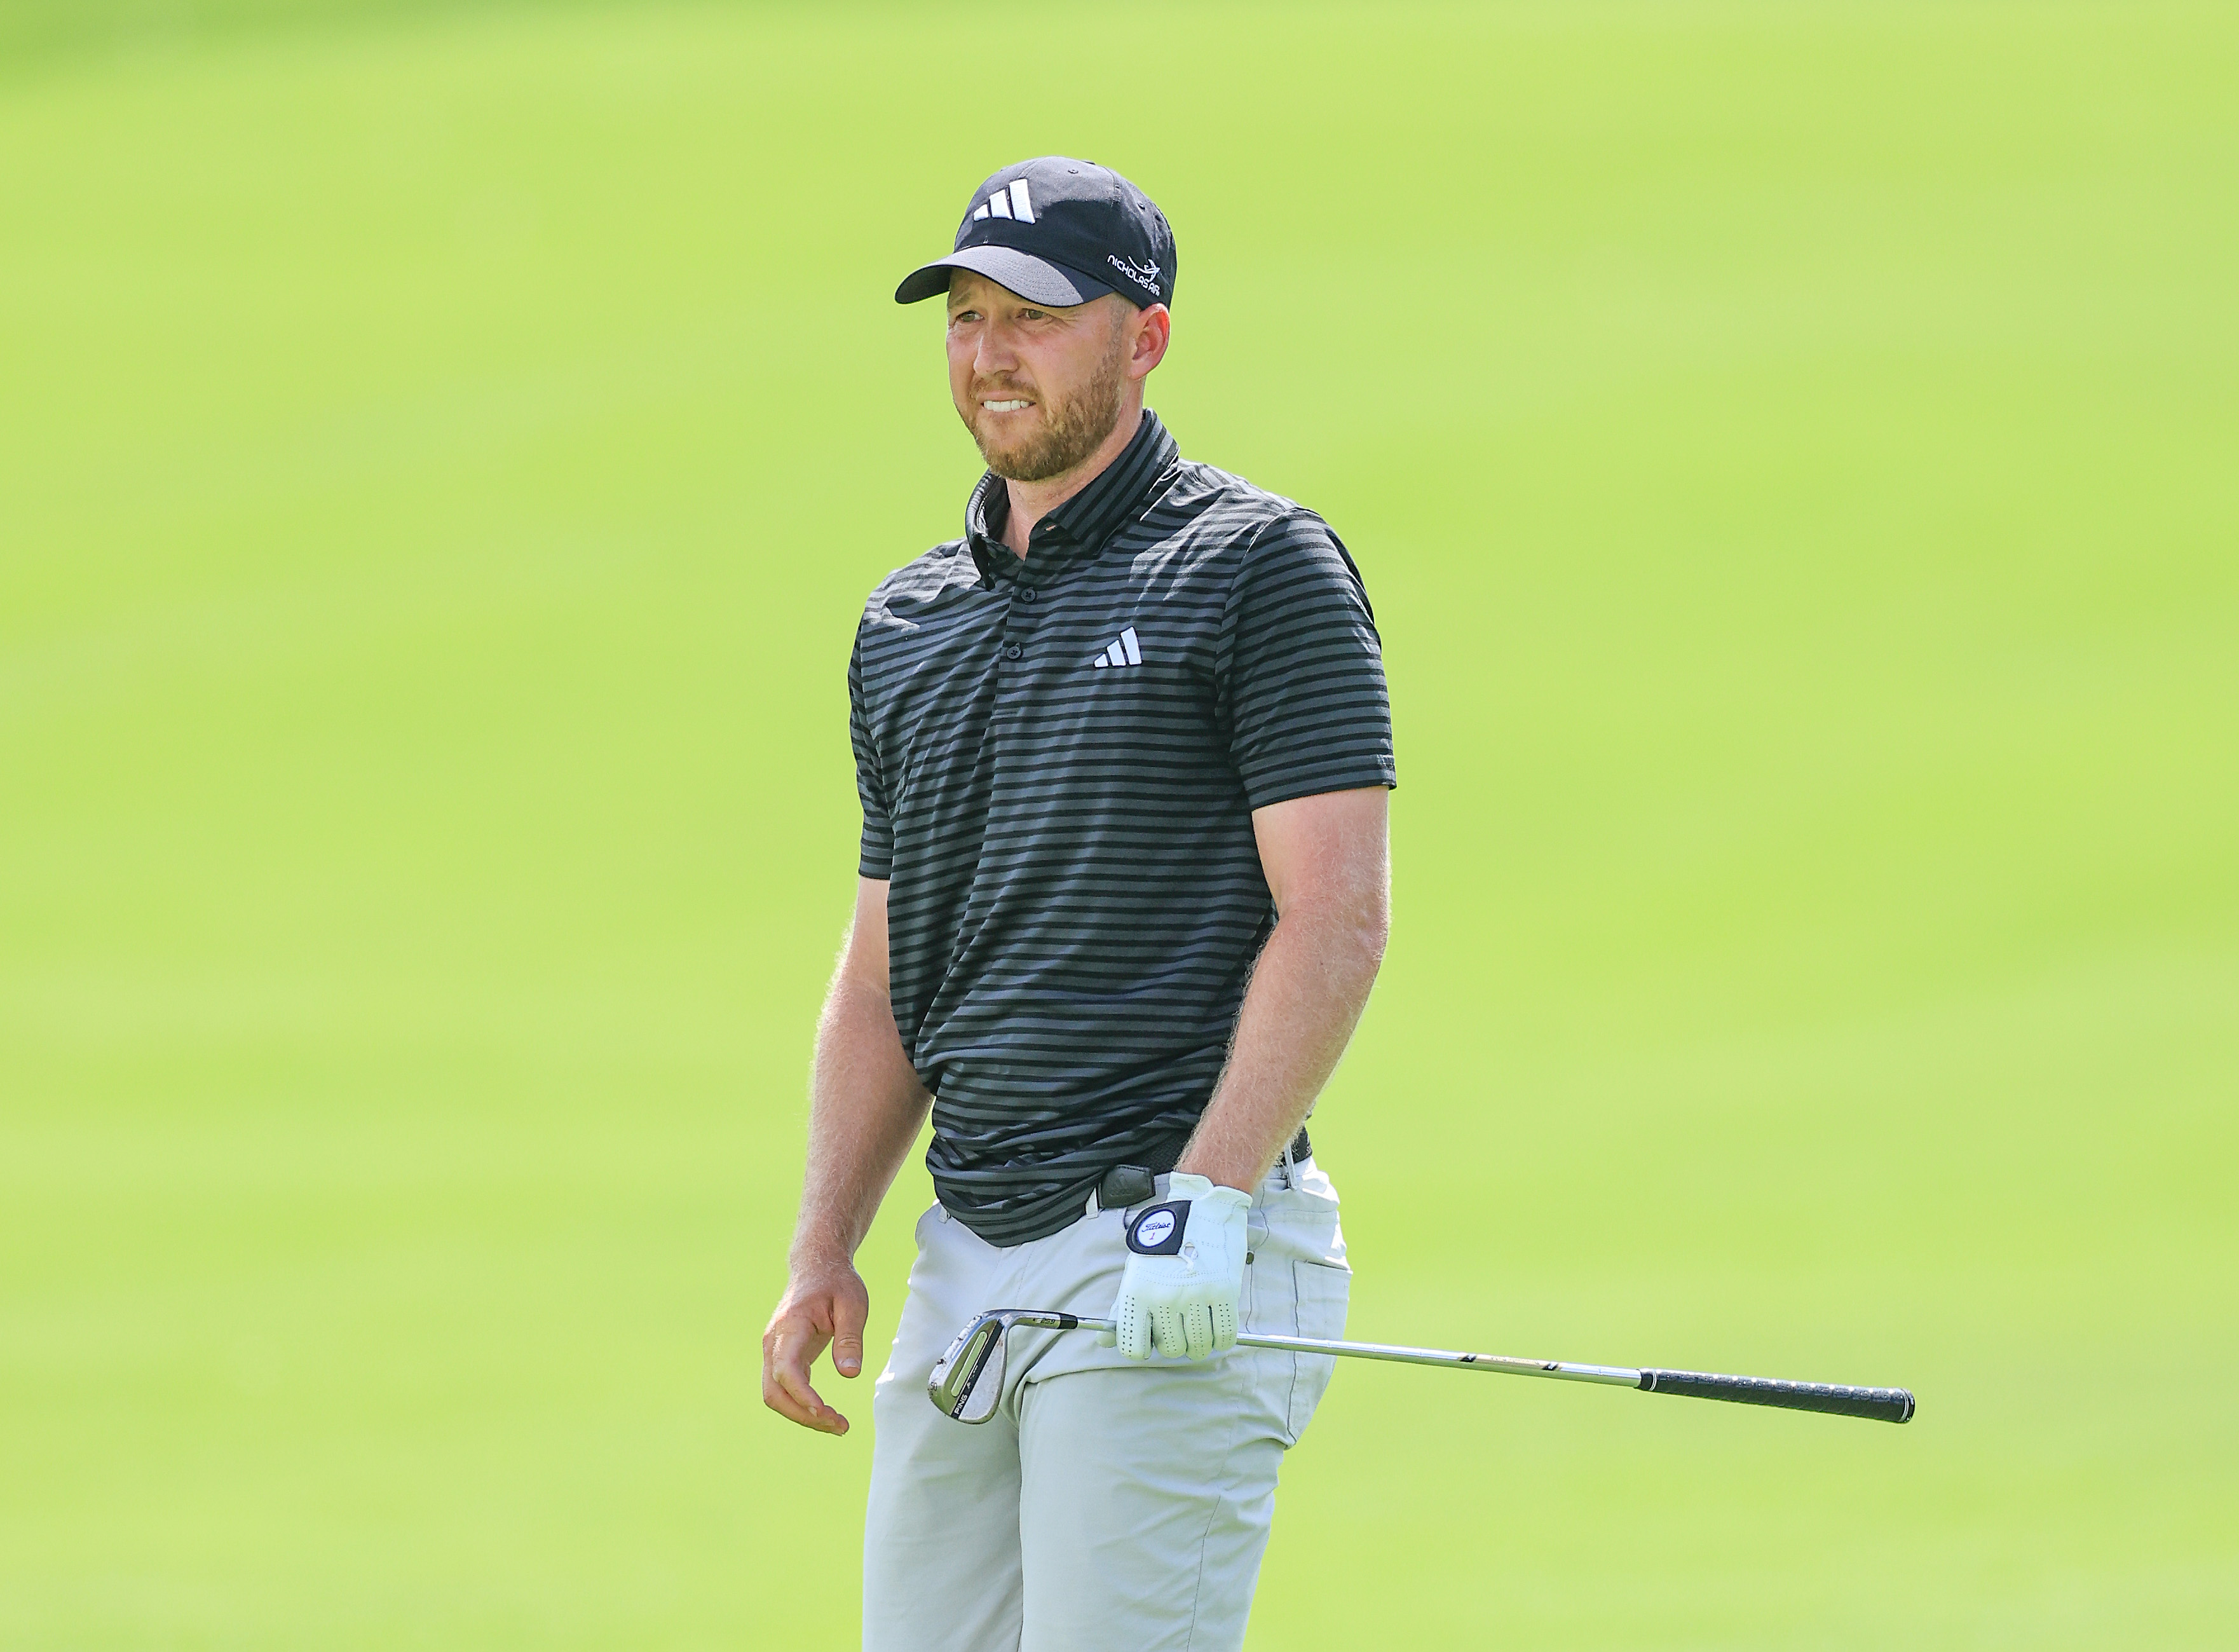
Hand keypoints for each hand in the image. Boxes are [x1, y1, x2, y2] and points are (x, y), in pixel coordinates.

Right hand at [762, 1255, 869, 1434]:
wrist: (816, 1267)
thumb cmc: (836, 1283)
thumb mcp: (854, 1304)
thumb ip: (850, 1337)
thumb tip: (850, 1374)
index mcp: (791, 1326)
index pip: (786, 1369)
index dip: (802, 1396)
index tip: (825, 1413)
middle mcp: (774, 1342)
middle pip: (774, 1392)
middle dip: (803, 1415)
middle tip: (840, 1426)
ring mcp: (774, 1351)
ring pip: (776, 1395)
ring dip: (803, 1416)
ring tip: (839, 1425)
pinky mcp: (782, 1358)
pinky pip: (785, 1389)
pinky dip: (802, 1406)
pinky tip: (827, 1414)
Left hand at [1108, 1173, 1250, 1360]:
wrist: (1202, 1208)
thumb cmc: (1166, 1243)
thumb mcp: (1136, 1271)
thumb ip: (1122, 1308)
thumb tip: (1103, 1342)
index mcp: (1137, 1292)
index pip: (1133, 1347)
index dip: (1143, 1348)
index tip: (1151, 1340)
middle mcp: (1164, 1297)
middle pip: (1170, 1350)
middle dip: (1176, 1344)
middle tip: (1180, 1326)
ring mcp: (1195, 1295)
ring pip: (1198, 1347)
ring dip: (1199, 1344)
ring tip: (1199, 1327)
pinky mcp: (1223, 1292)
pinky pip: (1224, 1336)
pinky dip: (1221, 1339)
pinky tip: (1217, 1326)